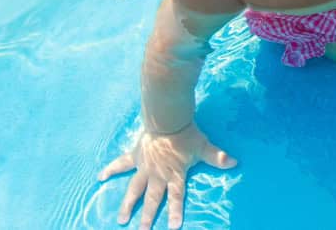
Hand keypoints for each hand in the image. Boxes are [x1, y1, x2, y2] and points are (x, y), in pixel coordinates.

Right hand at [98, 123, 236, 228]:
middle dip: (147, 216)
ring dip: (128, 204)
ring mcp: (144, 166)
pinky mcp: (135, 155)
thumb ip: (218, 156)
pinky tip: (100, 177)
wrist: (166, 117)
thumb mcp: (203, 146)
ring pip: (134, 189)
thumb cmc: (186, 133)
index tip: (173, 227)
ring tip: (121, 218)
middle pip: (152, 198)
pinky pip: (121, 164)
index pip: (176, 196)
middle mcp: (157, 174)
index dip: (175, 211)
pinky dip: (111, 169)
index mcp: (174, 174)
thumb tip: (235, 162)